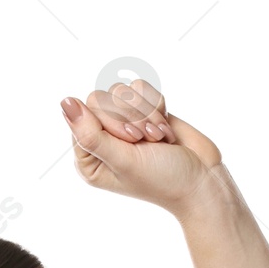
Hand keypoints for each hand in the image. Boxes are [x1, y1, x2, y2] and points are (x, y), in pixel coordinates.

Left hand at [61, 80, 224, 219]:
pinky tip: (166, 131)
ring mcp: (124, 123)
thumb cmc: (163, 180)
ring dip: (148, 114)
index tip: (132, 141)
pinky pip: (141, 87)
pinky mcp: (143, 112)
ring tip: (159, 140)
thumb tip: (65, 103)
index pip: (86, 110)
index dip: (113, 120)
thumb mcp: (123, 161)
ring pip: (123, 90)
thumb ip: (91, 135)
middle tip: (148, 142)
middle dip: (133, 117)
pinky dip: (157, 106)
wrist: (203, 181)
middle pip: (103, 97)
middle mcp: (102, 138)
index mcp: (89, 157)